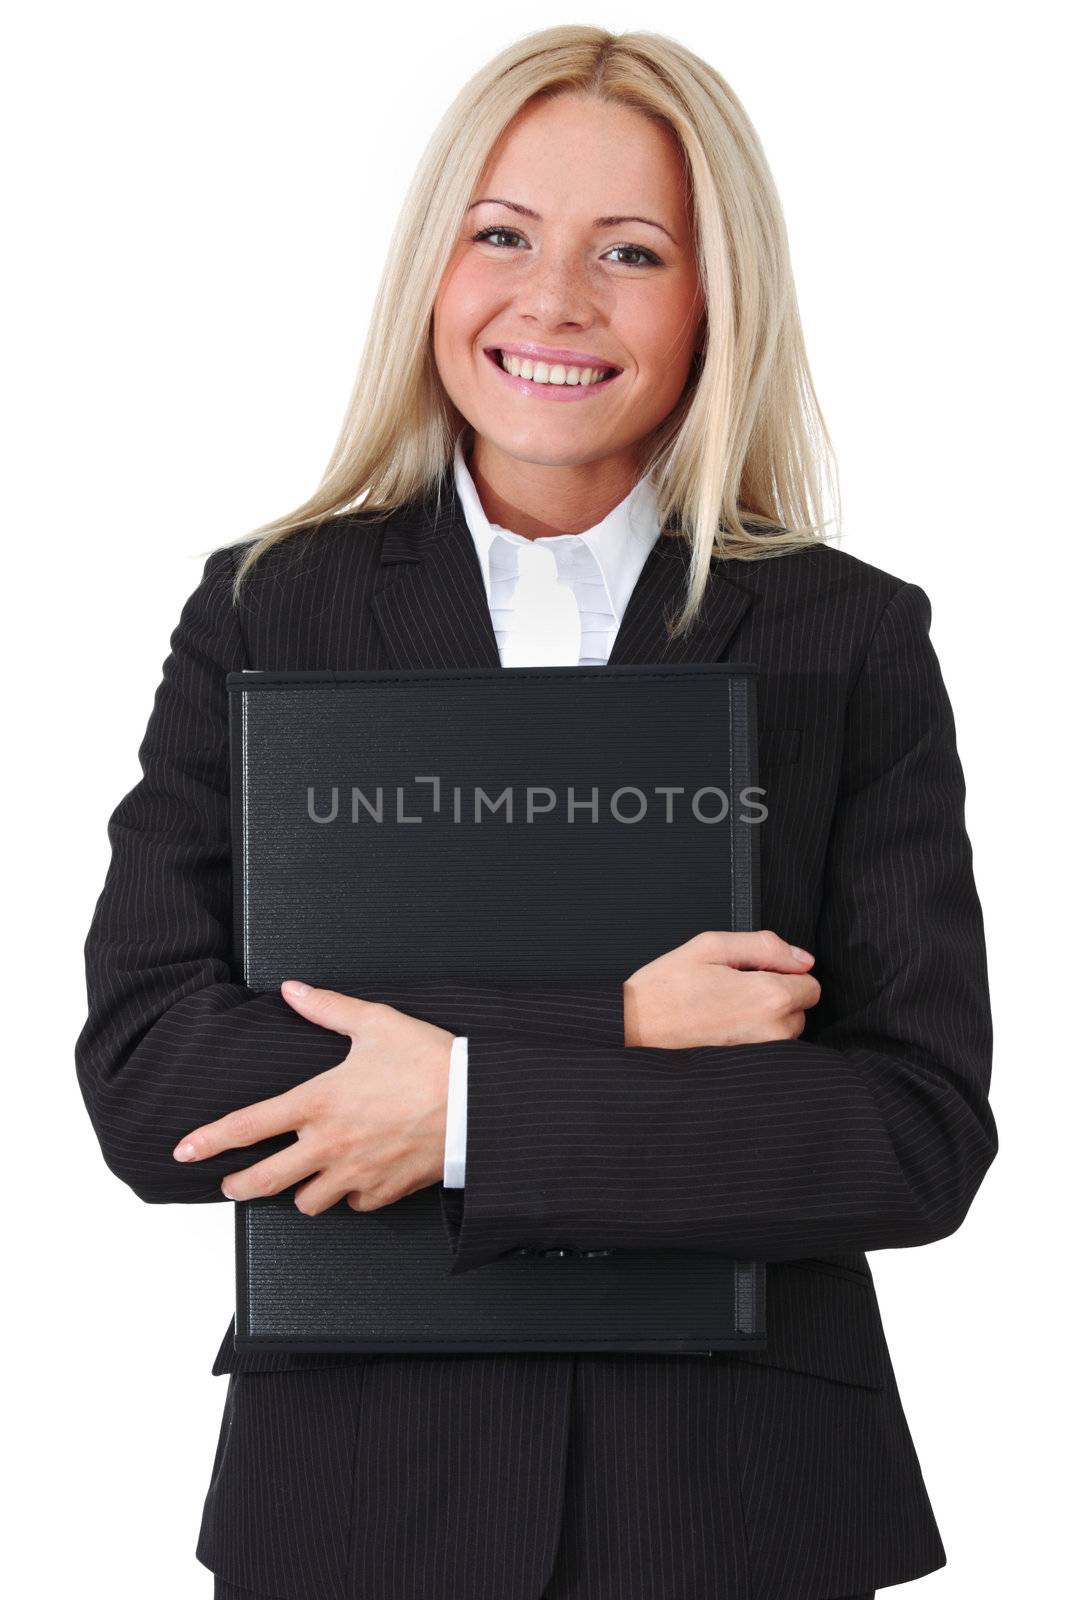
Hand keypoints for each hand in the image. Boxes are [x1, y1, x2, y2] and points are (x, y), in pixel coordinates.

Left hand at [170, 982, 455, 1214]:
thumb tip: (293, 990)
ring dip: (299, 1192)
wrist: (476, 1103)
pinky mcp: (384, 1190)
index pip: (248, 1126)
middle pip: (264, 1180)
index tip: (184, 1151)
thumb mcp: (375, 1022)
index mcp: (319, 1101)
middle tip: (230, 1183)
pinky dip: (348, 1195)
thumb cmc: (428, 1059)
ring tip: (301, 1178)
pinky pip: (353, 1204)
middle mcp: (330, 1143)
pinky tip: (353, 1179)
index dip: (209, 1140)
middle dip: (239, 1185)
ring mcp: (356, 1172)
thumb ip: (327, 1009)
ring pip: (307, 1202)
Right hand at [622, 929, 820, 1047]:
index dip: (784, 971)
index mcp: (769, 996)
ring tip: (723, 1007)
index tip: (754, 970)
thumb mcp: (711, 946)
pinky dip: (752, 1036)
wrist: (632, 1029)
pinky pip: (767, 1048)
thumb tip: (802, 958)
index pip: (810, 983)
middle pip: (800, 1008)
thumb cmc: (666, 986)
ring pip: (785, 1030)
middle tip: (732, 987)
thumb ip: (764, 945)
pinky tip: (721, 1026)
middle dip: (776, 994)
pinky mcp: (748, 1070)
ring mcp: (761, 1054)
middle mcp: (773, 1031)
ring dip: (765, 1017)